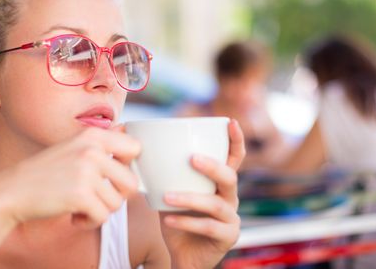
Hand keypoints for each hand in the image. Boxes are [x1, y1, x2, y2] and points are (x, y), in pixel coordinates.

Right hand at [0, 127, 140, 228]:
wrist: (12, 190)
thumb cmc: (46, 171)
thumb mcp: (74, 147)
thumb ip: (101, 143)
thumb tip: (127, 130)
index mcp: (94, 136)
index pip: (136, 147)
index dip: (129, 166)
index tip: (113, 176)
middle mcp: (92, 150)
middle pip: (132, 182)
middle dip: (117, 196)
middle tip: (98, 198)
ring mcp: (86, 172)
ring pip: (118, 203)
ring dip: (101, 210)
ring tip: (82, 206)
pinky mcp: (80, 195)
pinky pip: (102, 217)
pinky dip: (90, 222)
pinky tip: (75, 216)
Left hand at [159, 119, 245, 267]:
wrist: (184, 257)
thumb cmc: (178, 220)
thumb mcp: (171, 194)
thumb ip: (164, 176)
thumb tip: (140, 149)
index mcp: (220, 184)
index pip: (234, 158)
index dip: (235, 140)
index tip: (230, 121)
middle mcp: (230, 198)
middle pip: (230, 177)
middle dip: (212, 166)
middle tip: (191, 158)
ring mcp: (232, 219)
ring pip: (216, 204)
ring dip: (190, 198)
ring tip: (166, 196)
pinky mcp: (227, 237)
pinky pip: (208, 227)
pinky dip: (186, 222)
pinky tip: (167, 220)